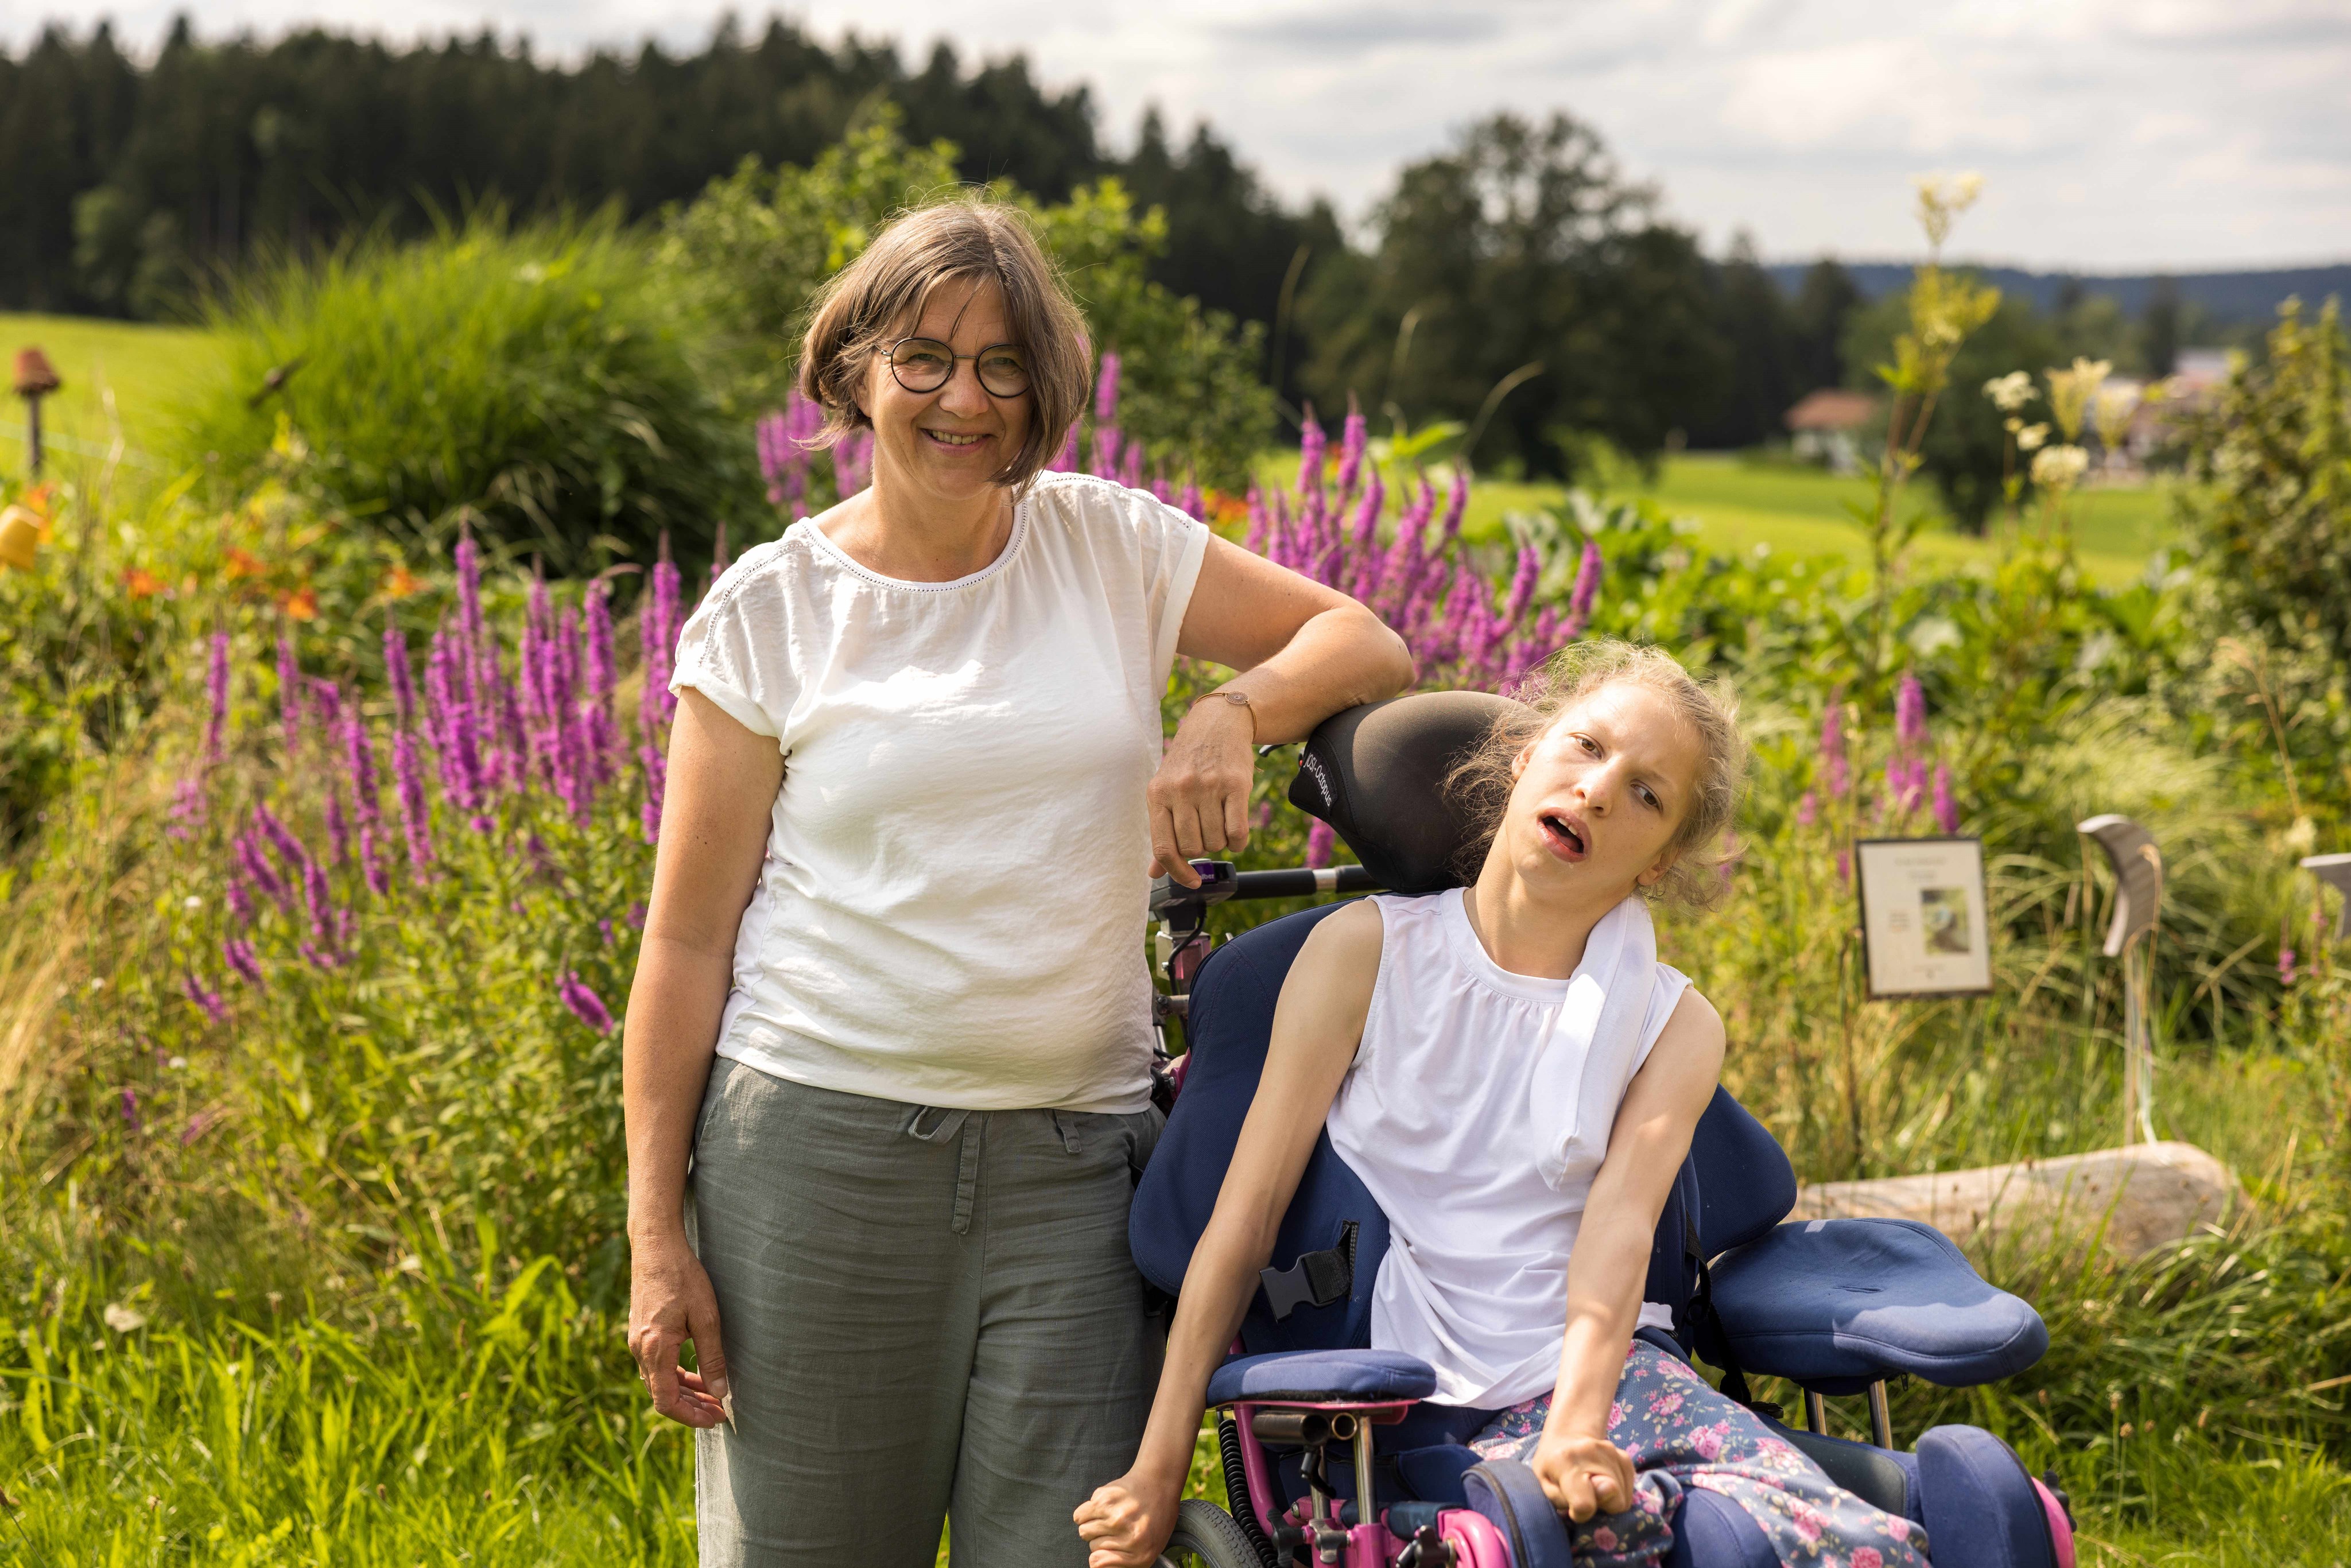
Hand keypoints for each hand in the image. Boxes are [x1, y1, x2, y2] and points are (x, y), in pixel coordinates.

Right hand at [627, 1229, 730, 1428]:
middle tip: (720, 1411)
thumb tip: (721, 1392)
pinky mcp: (640, 1332)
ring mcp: (637, 1341)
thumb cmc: (683, 1277)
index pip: (666, 1402)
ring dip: (685, 1391)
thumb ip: (712, 1357)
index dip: (691, 1416)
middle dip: (692, 1407)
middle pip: (662, 1395)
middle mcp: (640, 1350)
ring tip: (713, 1395)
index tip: (716, 1418)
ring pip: (659, 1381)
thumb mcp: (706, 1317)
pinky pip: (656, 1365)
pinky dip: (676, 1375)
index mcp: (654, 1350)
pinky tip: (696, 1372)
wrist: (656, 1246)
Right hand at [1074, 1469, 1181, 1567]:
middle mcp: (1128, 1538)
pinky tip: (1103, 1508)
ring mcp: (1116, 1518)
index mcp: (1140, 1555)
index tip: (1107, 1548)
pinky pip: (1079, 1516)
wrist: (1159, 1484)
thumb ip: (1122, 1563)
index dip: (1101, 1556)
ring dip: (1093, 1525)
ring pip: (1084, 1531)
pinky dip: (1087, 1513)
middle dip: (1101, 1538)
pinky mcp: (1105, 1499)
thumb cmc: (1154, 1518)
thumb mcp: (1148, 1550)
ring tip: (1110, 1517)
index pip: (1098, 1563)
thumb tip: (1095, 1564)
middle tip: (1118, 1527)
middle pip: (1093, 1547)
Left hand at [1149, 697, 1256, 887]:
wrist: (1216, 725)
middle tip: (1205, 832)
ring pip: (1216, 841)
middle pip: (1193, 847)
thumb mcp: (1165, 792)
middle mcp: (1181, 790)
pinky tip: (1235, 833)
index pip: (1163, 848)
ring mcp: (1208, 786)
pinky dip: (1238, 841)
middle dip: (1202, 849)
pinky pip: (1238, 831)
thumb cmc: (1187, 764)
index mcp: (1157, 795)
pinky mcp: (1236, 783)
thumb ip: (1161, 832)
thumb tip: (1153, 873)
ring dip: (1221, 842)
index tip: (1191, 882)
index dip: (1177, 872)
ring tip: (1218, 823)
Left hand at [1528, 1428, 1637, 1521]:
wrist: (1566, 1440)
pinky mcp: (1625, 1458)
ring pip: (1623, 1500)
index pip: (1584, 1504)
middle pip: (1613, 1502)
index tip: (1572, 1507)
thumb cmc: (1551, 1468)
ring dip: (1609, 1501)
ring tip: (1591, 1487)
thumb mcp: (1545, 1486)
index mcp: (1565, 1460)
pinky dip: (1618, 1495)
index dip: (1580, 1513)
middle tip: (1584, 1495)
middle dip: (1600, 1506)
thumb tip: (1606, 1492)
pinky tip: (1603, 1483)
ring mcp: (1613, 1452)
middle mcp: (1593, 1452)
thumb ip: (1564, 1498)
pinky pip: (1629, 1493)